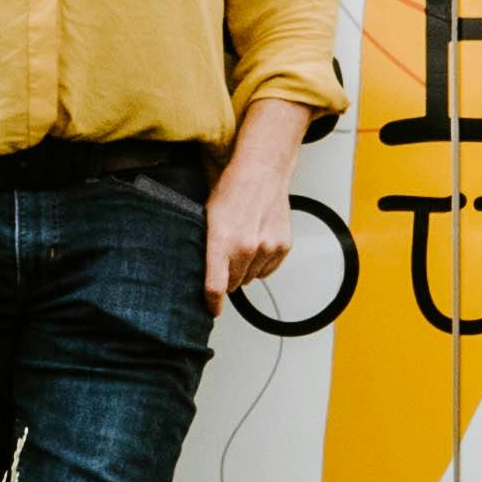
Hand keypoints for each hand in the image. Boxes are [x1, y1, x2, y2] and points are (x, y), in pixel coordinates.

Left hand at [209, 107, 311, 315]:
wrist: (262, 171)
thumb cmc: (232, 189)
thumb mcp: (207, 216)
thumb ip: (206, 246)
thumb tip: (199, 270)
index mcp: (222, 241)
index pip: (215, 286)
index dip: (211, 304)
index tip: (211, 310)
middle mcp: (246, 248)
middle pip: (233, 283)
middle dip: (227, 276)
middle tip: (225, 257)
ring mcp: (267, 248)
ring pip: (251, 278)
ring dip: (245, 269)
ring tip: (242, 243)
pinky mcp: (283, 246)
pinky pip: (268, 269)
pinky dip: (262, 263)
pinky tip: (257, 242)